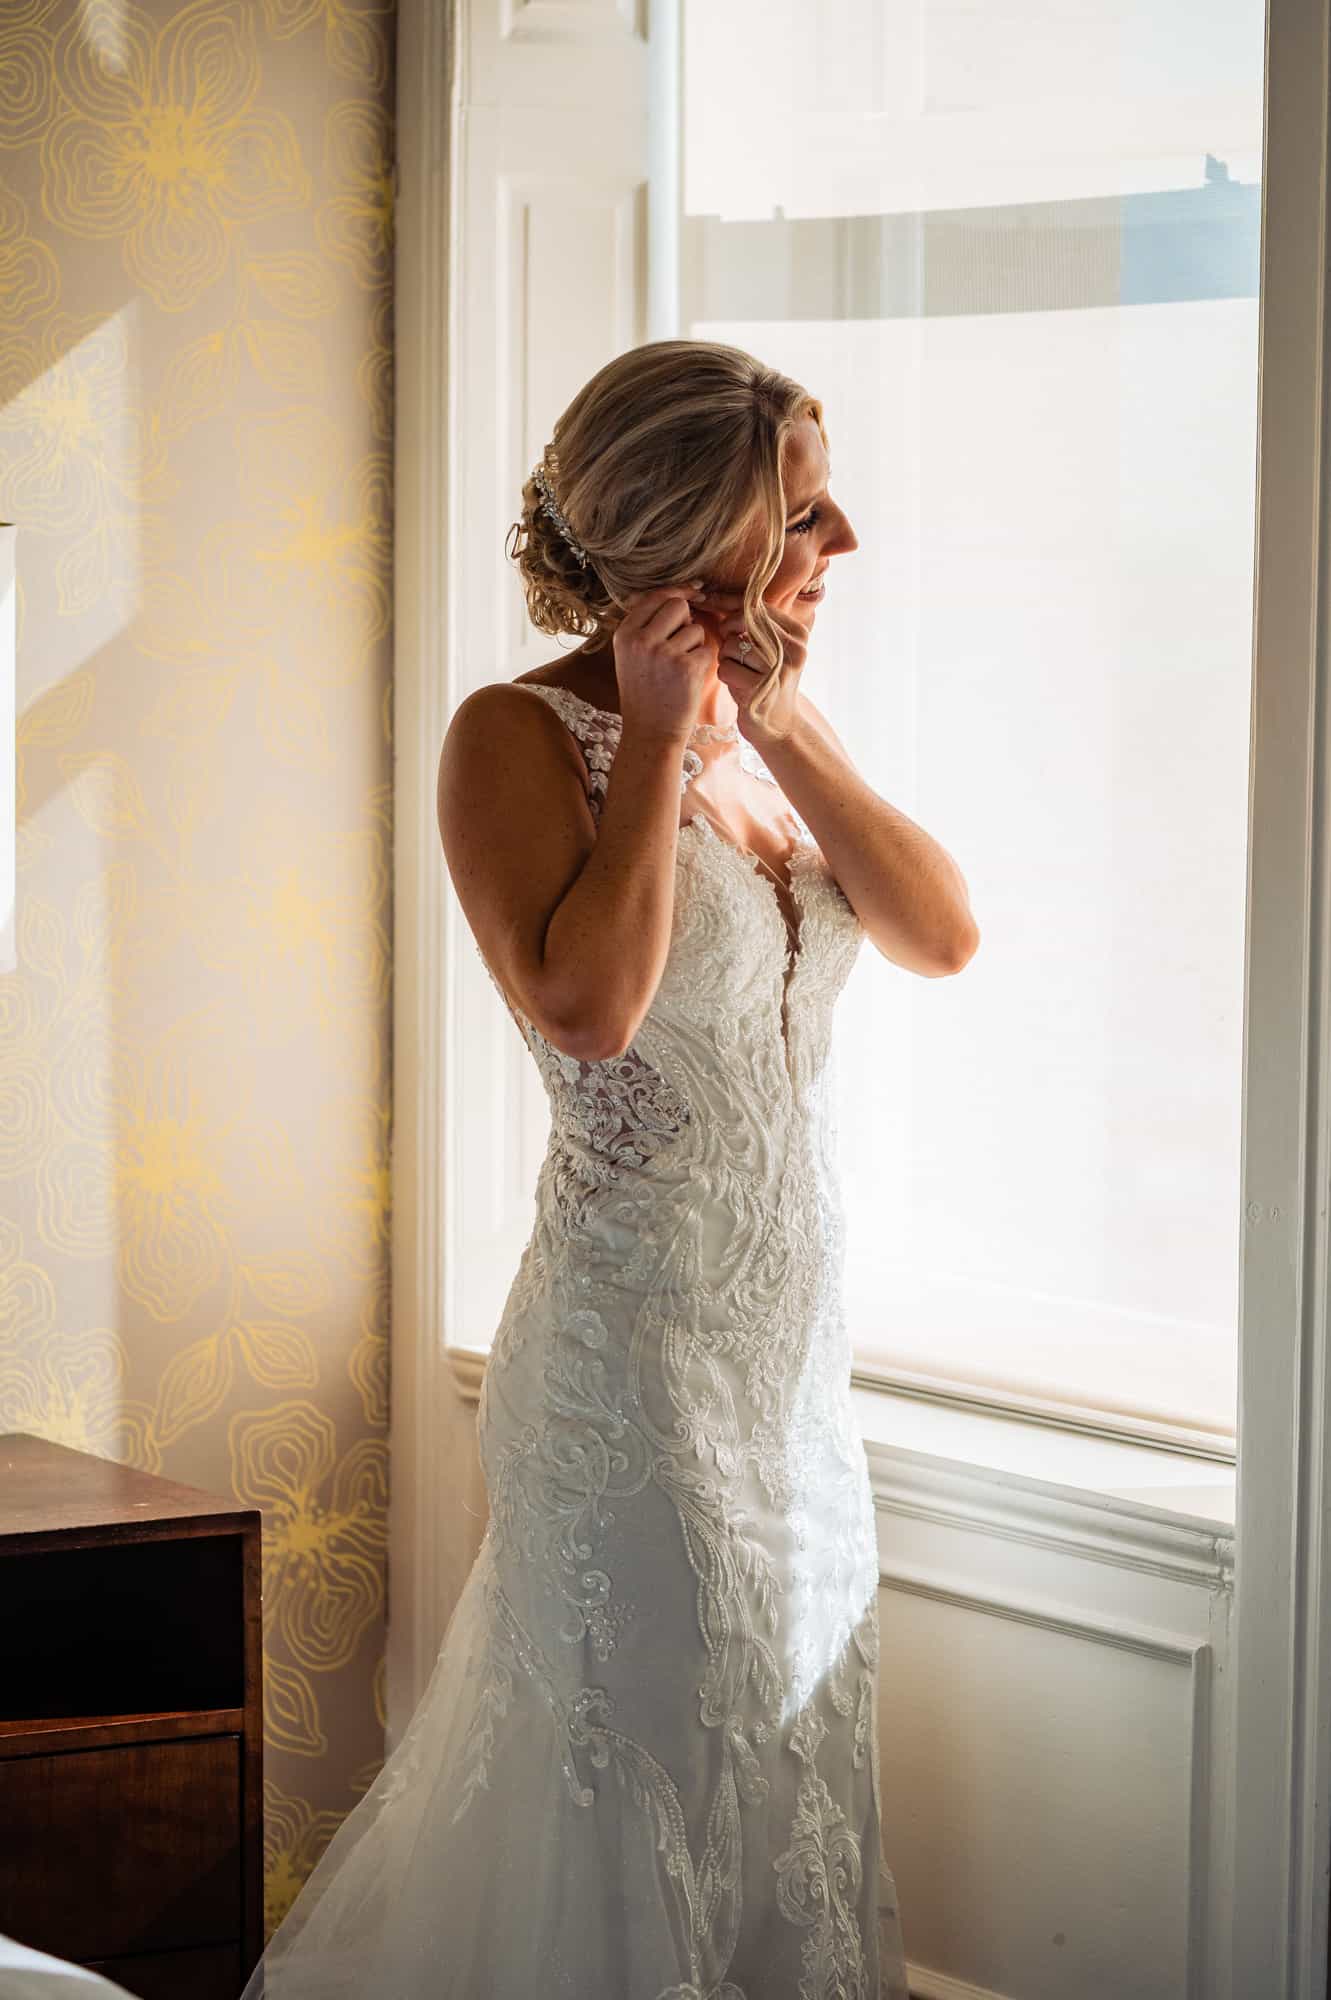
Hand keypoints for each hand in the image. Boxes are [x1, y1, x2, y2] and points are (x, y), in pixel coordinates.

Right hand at [611, 586, 715, 743]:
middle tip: (679, 645)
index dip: (677, 593)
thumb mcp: (631, 655)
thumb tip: (678, 592)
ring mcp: (663, 654)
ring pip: (695, 628)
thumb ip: (646, 624)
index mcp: (624, 634)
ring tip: (680, 667)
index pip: (655, 597)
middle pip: (677, 605)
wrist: (650, 732)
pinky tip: (688, 680)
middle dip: (686, 621)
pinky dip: (703, 663)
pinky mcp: (686, 668)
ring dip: (695, 645)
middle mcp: (640, 640)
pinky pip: (706, 649)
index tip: (693, 593)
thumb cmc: (645, 692)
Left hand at [715, 600, 808, 747]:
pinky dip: (724, 675)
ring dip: (725, 658)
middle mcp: (794, 648)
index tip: (717, 615)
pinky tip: (736, 685)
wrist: (778, 726)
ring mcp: (780, 669)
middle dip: (728, 633)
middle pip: (743, 621)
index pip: (757, 606)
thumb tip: (713, 594)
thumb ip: (752, 624)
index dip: (731, 608)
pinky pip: (726, 668)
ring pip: (732, 644)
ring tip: (737, 671)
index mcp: (798, 633)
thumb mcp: (767, 649)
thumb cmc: (764, 681)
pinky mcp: (762, 688)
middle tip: (730, 650)